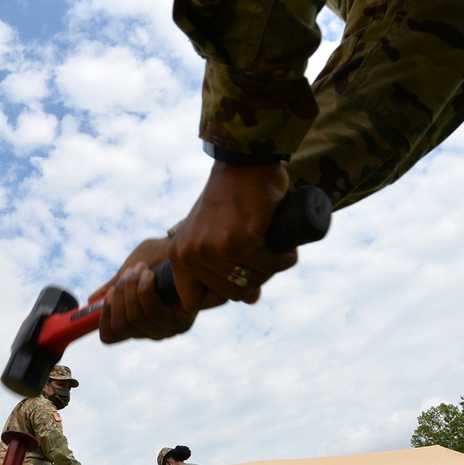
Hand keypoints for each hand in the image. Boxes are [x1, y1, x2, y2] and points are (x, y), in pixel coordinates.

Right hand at [90, 237, 197, 343]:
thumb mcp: (127, 273)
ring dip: (133, 289)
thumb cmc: (156, 257)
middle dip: (120, 294)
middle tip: (129, 273)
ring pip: (134, 318)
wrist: (180, 245)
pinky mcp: (181, 324)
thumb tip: (92, 300)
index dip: (104, 318)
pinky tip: (150, 276)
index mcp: (135, 322)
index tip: (109, 295)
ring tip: (141, 269)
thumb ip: (112, 288)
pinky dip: (145, 291)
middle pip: (120, 325)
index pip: (110, 336)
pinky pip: (152, 312)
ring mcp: (166, 330)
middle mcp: (150, 331)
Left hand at [167, 161, 295, 311]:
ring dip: (272, 267)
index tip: (236, 277)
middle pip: (231, 293)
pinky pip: (270, 264)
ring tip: (274, 245)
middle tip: (265, 255)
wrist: (245, 163)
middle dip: (254, 279)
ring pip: (252, 281)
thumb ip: (226, 268)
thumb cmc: (232, 199)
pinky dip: (284, 257)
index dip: (220, 295)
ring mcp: (214, 249)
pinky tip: (284, 243)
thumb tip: (250, 299)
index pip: (193, 301)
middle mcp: (191, 255)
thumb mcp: (218, 236)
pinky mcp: (239, 240)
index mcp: (179, 255)